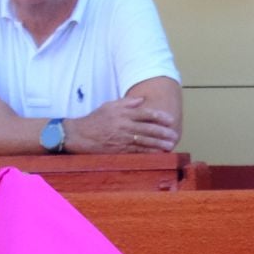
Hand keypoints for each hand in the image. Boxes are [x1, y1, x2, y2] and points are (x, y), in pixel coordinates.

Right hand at [65, 95, 179, 153]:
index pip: (145, 114)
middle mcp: (124, 126)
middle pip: (148, 129)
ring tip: (170, 145)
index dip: (159, 117)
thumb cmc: (95, 120)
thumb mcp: (109, 106)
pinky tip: (157, 154)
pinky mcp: (118, 150)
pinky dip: (148, 153)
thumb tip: (141, 100)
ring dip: (158, 144)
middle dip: (163, 132)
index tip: (170, 120)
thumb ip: (126, 103)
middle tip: (174, 134)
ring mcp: (121, 139)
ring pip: (144, 141)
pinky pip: (136, 152)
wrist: (79, 135)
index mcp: (123, 113)